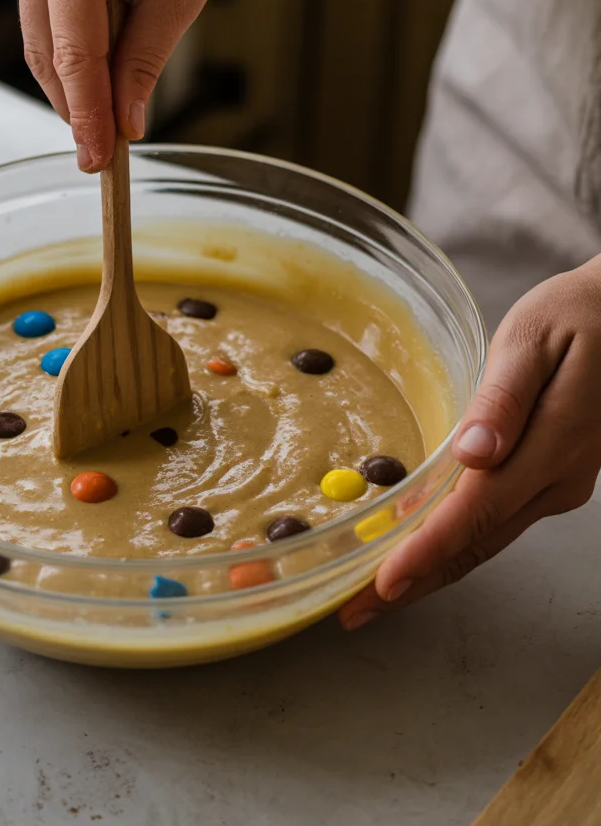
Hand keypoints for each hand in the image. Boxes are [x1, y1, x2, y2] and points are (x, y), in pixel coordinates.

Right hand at [9, 0, 256, 171]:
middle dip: (78, 108)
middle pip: (50, 55)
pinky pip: (46, 25)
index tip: (99, 164)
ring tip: (109, 123)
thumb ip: (142, 66)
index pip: (75, 56)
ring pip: (42, 46)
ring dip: (74, 88)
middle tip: (105, 157)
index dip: (87, 117)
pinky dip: (71, 59)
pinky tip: (99, 82)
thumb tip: (122, 128)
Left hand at [338, 257, 600, 629]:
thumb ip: (503, 399)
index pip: (475, 513)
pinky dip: (451, 547)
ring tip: (370, 597)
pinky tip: (417, 555)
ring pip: (485, 543)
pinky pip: (494, 525)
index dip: (426, 551)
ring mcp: (558, 487)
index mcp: (552, 447)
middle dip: (414, 583)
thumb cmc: (576, 317)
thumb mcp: (534, 341)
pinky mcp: (550, 481)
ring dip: (429, 574)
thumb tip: (472, 452)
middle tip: (353, 612)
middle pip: (476, 545)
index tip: (382, 583)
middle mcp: (557, 481)